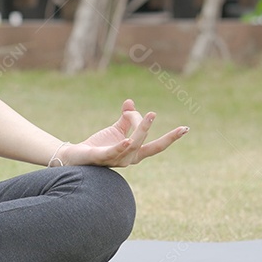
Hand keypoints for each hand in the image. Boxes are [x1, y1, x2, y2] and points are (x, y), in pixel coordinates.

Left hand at [61, 99, 187, 167]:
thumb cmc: (98, 145)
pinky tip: (127, 140)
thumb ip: (126, 118)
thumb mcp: (116, 130)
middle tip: (165, 119)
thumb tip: (130, 102)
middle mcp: (128, 158)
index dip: (171, 138)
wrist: (76, 156)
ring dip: (141, 129)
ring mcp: (116, 160)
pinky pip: (114, 152)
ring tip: (149, 115)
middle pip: (145, 143)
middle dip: (157, 132)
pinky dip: (122, 147)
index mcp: (134, 152)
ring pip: (133, 144)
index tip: (185, 128)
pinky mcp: (102, 158)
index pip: (157, 146)